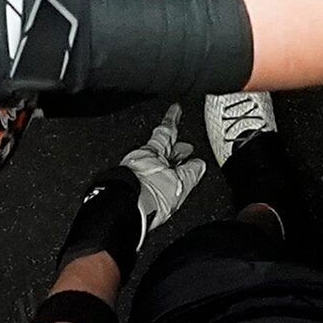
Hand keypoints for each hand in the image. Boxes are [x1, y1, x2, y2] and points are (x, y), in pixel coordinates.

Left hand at [117, 103, 205, 239]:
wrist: (123, 213)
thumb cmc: (146, 196)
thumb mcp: (178, 183)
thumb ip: (190, 173)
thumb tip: (199, 165)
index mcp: (153, 152)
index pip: (166, 131)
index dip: (172, 120)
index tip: (175, 109)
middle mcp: (139, 159)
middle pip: (159, 149)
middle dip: (174, 149)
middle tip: (185, 148)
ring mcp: (130, 174)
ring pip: (150, 164)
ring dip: (164, 166)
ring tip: (174, 171)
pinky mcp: (125, 189)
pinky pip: (143, 178)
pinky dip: (154, 180)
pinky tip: (157, 189)